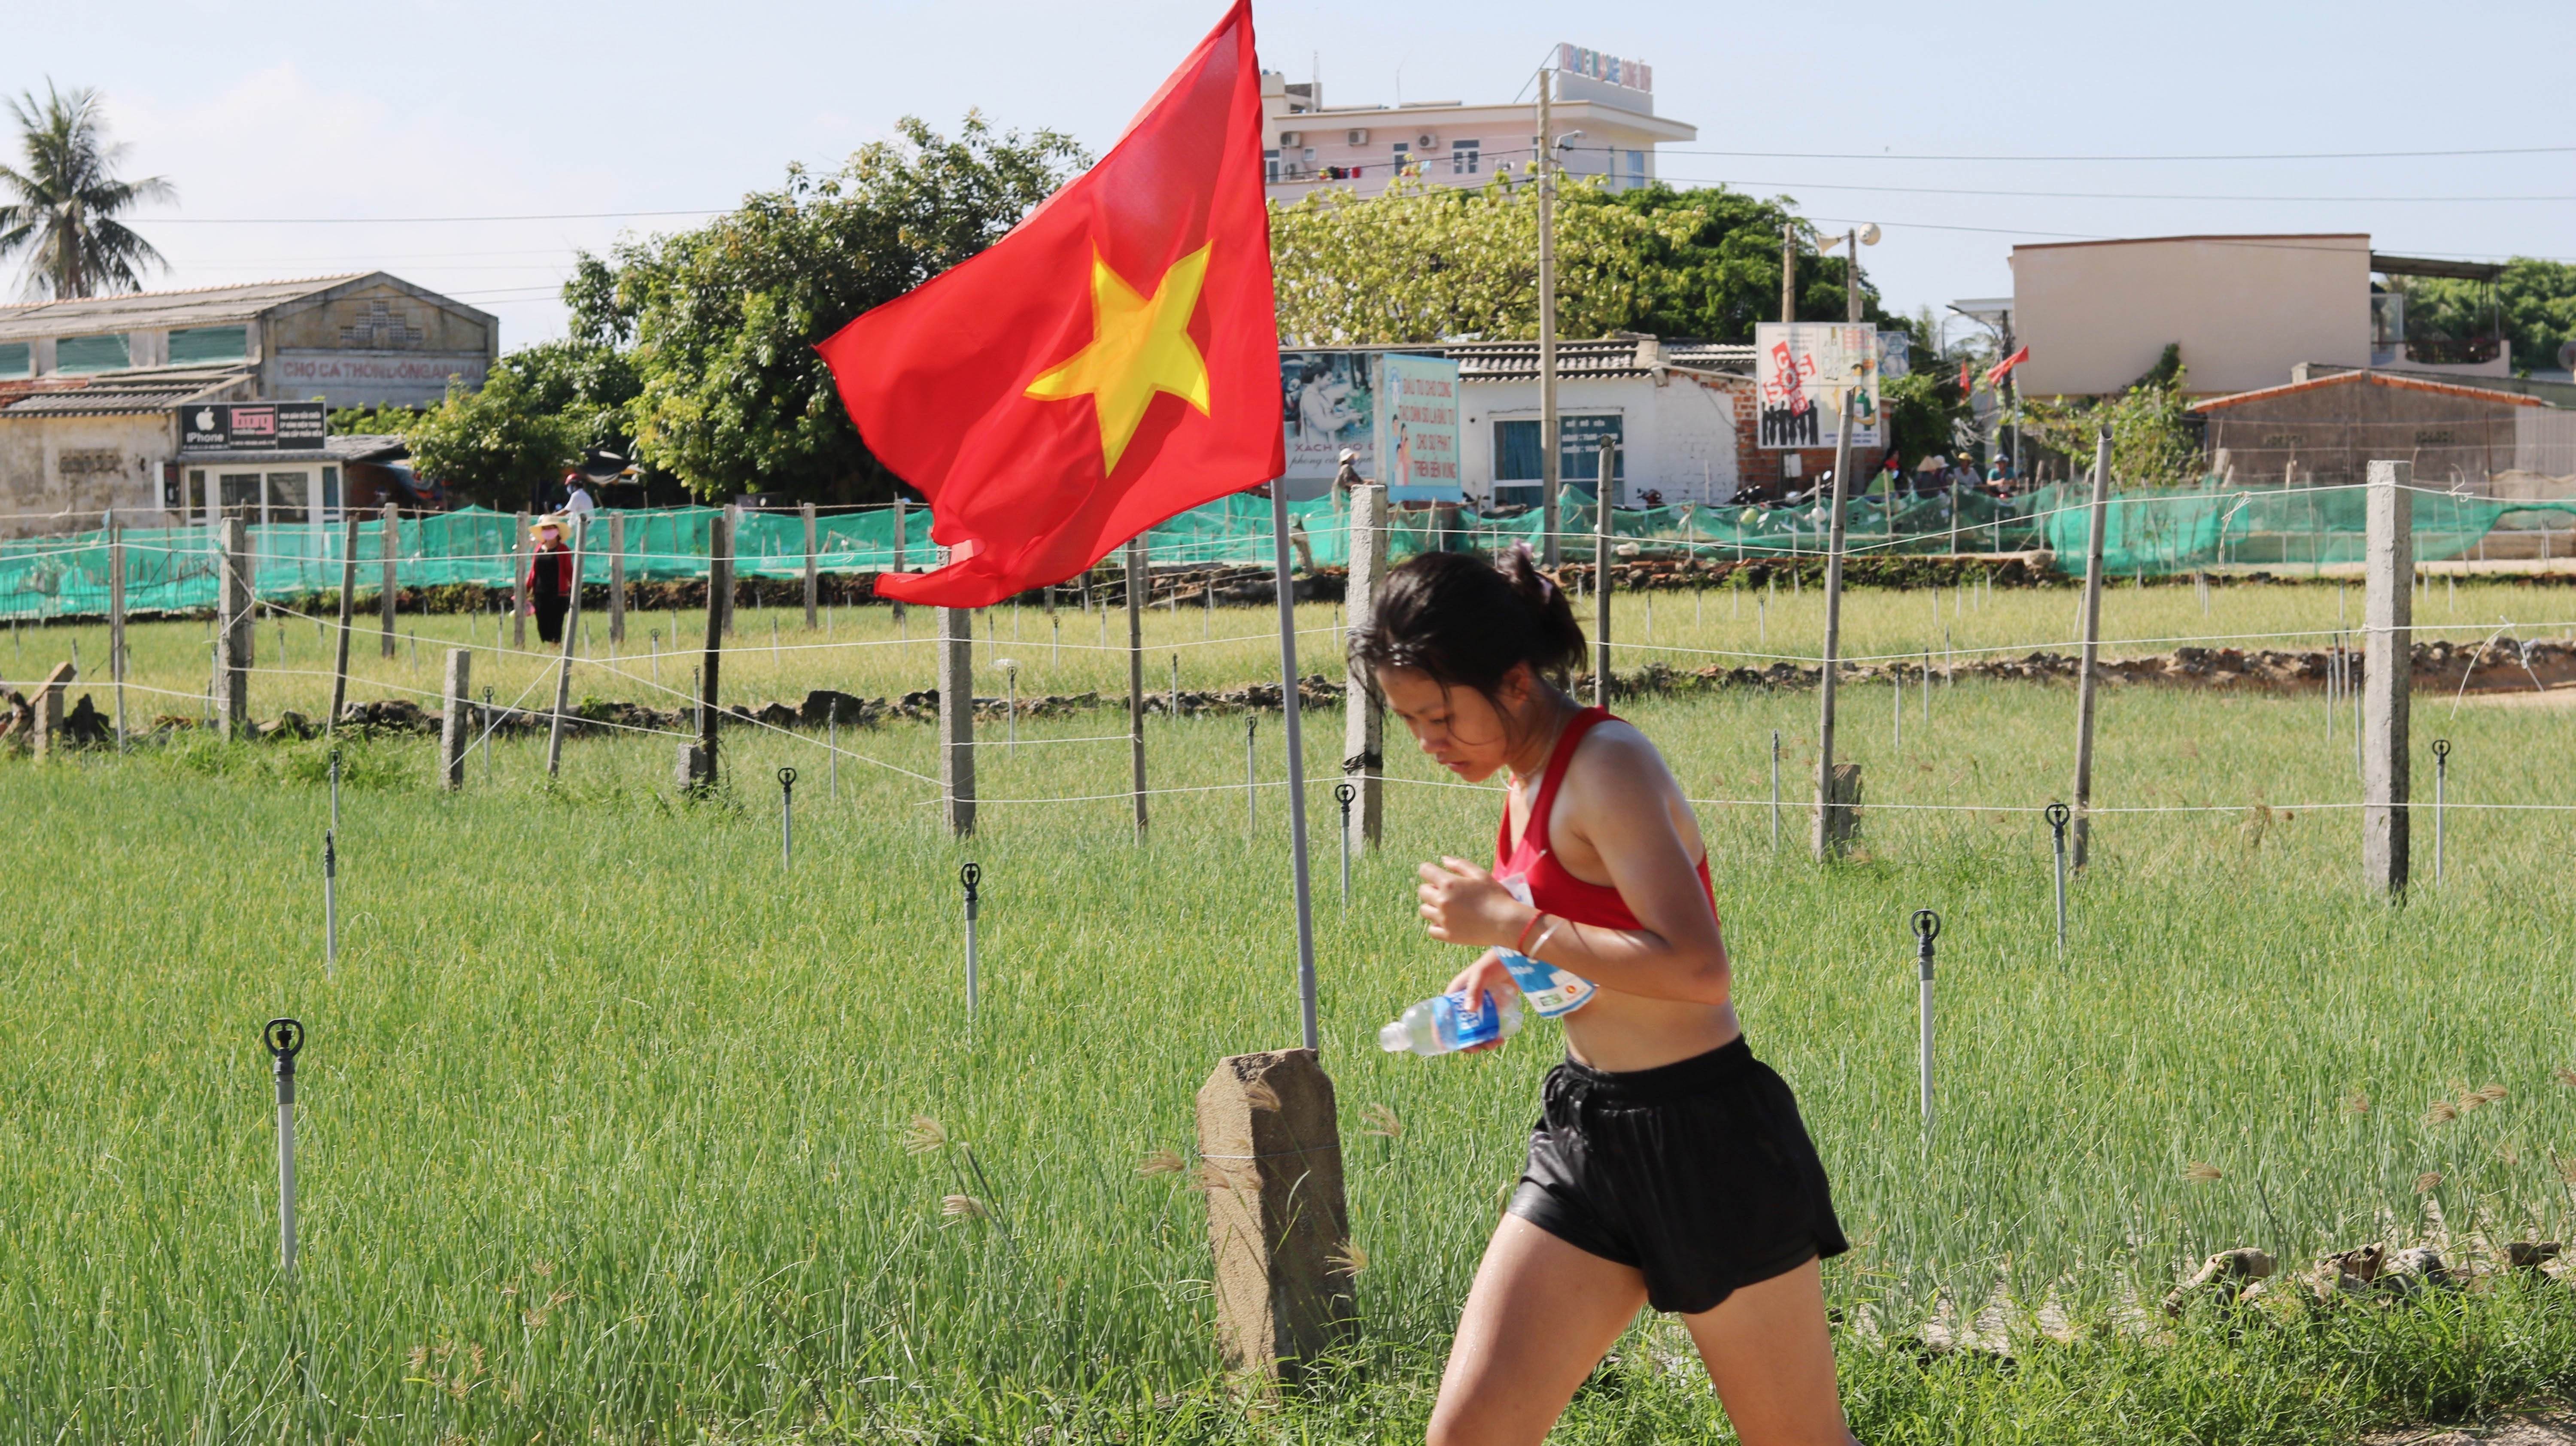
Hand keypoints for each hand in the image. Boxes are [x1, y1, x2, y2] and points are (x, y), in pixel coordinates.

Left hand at [1417, 856, 1531, 951]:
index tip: (1436, 873)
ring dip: (1432, 906)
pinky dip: (1437, 925)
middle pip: (1422, 891)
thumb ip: (1460, 865)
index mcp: (1449, 883)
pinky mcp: (1448, 935)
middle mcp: (1442, 901)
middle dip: (1431, 888)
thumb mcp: (1481, 874)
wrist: (1507, 923)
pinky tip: (1448, 922)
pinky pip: (1432, 930)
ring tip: (1448, 907)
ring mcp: (1444, 920)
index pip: (1425, 870)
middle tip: (1446, 891)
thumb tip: (1443, 859)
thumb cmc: (1496, 896)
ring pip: (1424, 910)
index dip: (1429, 870)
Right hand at [1443, 950, 1513, 1053]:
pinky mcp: (1493, 1008)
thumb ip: (1474, 990)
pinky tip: (1501, 1038)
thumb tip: (1469, 1010)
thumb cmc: (1494, 963)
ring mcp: (1480, 1007)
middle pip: (1460, 1028)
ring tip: (1495, 1044)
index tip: (1446, 1047)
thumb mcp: (1481, 974)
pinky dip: (1493, 1034)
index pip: (1442, 1016)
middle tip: (1478, 1049)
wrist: (1515, 958)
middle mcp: (1465, 1002)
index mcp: (1455, 994)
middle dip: (1467, 1042)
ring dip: (1482, 1040)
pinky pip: (1489, 1026)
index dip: (1442, 1032)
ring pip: (1476, 1029)